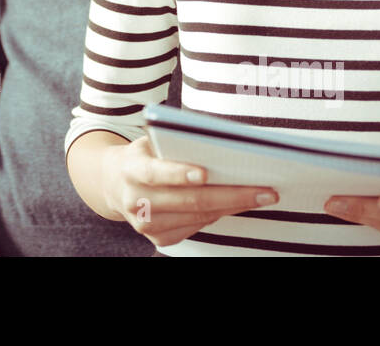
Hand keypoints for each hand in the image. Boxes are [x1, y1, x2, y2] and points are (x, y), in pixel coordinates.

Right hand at [100, 135, 277, 247]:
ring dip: (233, 206)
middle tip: (264, 190)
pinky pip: (196, 227)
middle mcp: (136, 200)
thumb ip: (175, 144)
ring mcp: (146, 224)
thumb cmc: (143, 156)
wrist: (115, 184)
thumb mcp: (150, 142)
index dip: (180, 174)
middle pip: (189, 200)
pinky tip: (234, 204)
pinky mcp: (158, 238)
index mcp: (131, 169)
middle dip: (231, 195)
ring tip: (260, 196)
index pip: (156, 173)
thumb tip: (221, 147)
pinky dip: (218, 215)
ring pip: (199, 216)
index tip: (205, 173)